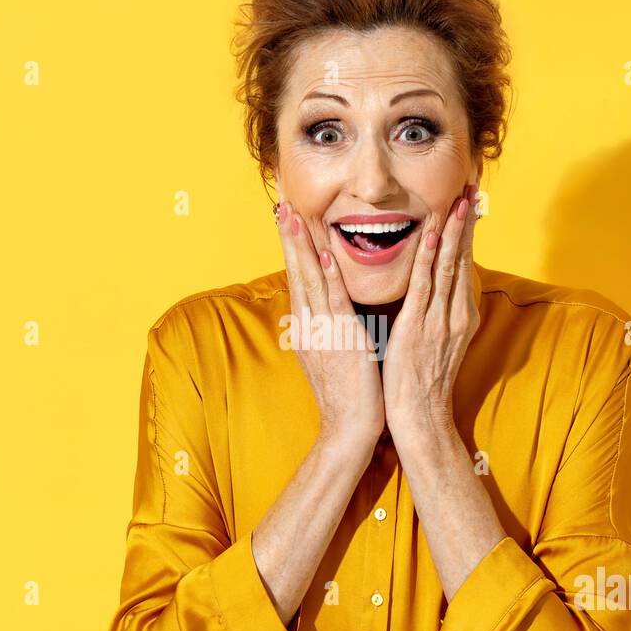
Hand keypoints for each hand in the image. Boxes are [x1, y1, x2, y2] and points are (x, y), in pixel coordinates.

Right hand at [276, 201, 384, 455]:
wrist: (349, 426)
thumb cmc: (347, 392)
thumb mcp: (331, 351)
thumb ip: (327, 326)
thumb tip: (326, 307)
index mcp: (308, 325)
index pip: (299, 277)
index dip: (293, 247)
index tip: (288, 218)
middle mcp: (309, 324)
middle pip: (297, 272)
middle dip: (290, 237)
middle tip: (282, 204)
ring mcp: (322, 331)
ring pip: (310, 280)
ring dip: (303, 246)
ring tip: (294, 216)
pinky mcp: (341, 339)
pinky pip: (334, 303)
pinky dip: (328, 278)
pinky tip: (324, 256)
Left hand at [381, 183, 479, 450]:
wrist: (419, 418)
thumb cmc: (421, 382)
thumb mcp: (437, 341)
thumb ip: (438, 313)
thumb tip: (435, 288)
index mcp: (460, 315)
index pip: (465, 263)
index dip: (467, 231)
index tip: (469, 201)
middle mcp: (456, 314)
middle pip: (464, 258)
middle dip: (467, 221)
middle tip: (472, 185)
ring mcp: (440, 321)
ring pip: (449, 267)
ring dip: (453, 231)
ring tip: (459, 199)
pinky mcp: (418, 329)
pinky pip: (425, 288)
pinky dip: (430, 261)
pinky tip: (434, 237)